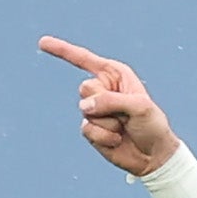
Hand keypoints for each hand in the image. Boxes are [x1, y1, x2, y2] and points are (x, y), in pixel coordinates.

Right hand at [37, 36, 179, 176]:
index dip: (62, 50)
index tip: (42, 42)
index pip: (84, 59)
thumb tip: (84, 106)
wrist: (154, 156)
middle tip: (125, 115)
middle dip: (105, 104)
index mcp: (115, 75)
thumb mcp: (140, 107)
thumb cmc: (152, 126)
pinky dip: (104, 137)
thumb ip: (111, 101)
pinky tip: (117, 140)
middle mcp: (103, 89)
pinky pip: (86, 129)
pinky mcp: (91, 128)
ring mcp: (95, 110)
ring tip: (124, 127)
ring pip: (85, 110)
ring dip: (108, 123)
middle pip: (85, 88)